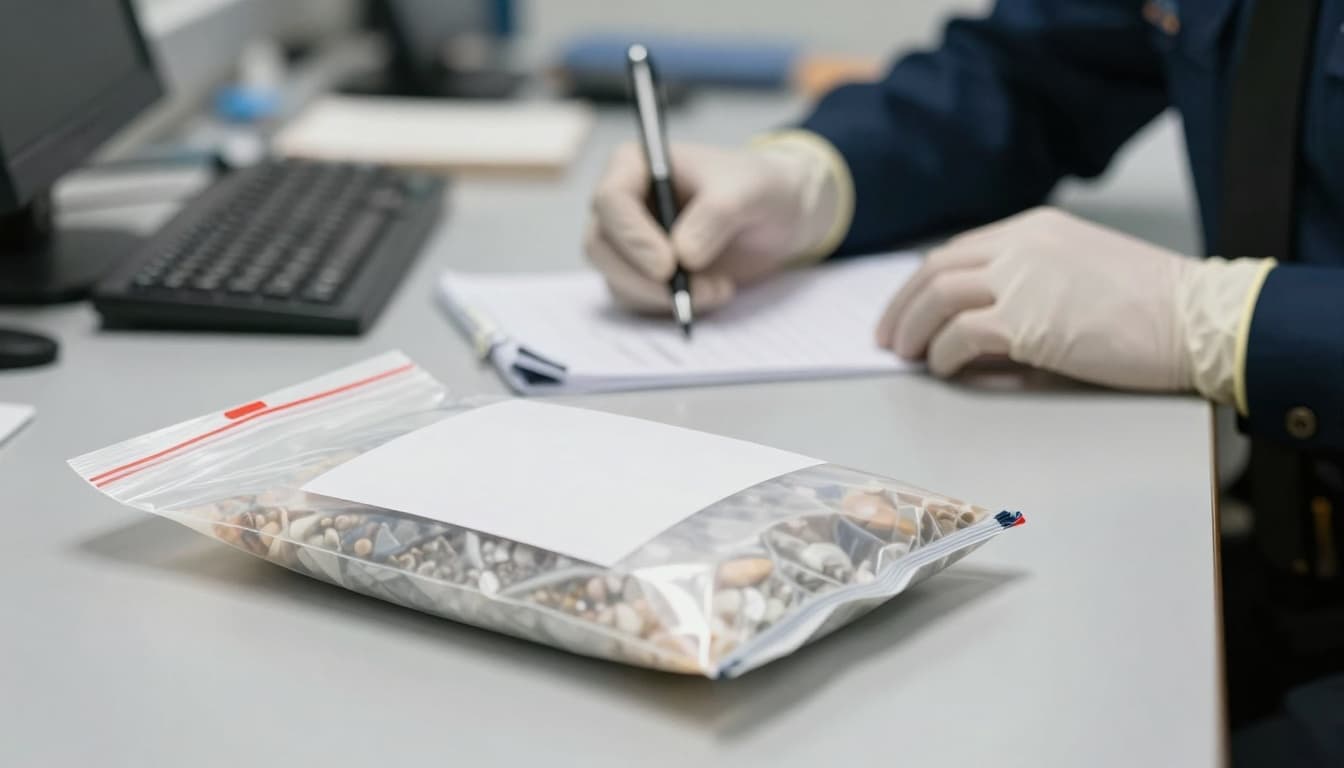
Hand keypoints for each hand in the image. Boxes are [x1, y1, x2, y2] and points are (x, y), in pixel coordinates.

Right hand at [585, 139, 843, 312]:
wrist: (777, 217)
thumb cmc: (759, 187)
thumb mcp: (749, 190)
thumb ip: (716, 214)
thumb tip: (682, 254)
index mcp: (635, 165)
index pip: (610, 201)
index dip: (632, 236)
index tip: (669, 265)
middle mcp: (623, 204)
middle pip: (600, 247)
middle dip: (643, 277)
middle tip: (691, 291)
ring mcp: (628, 243)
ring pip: (615, 279)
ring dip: (662, 297)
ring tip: (718, 289)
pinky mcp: (641, 275)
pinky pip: (637, 301)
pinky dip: (670, 308)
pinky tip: (713, 294)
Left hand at [877, 207, 1200, 390]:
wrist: (1199, 319)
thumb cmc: (1152, 306)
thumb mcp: (1079, 274)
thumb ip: (1025, 288)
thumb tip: (972, 328)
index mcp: (1034, 229)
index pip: (958, 251)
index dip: (922, 283)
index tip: (906, 308)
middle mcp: (1021, 246)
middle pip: (936, 269)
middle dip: (902, 305)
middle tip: (889, 337)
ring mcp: (1022, 280)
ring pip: (938, 297)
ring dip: (913, 329)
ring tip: (906, 356)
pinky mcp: (1026, 321)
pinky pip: (959, 335)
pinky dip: (942, 354)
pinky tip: (943, 369)